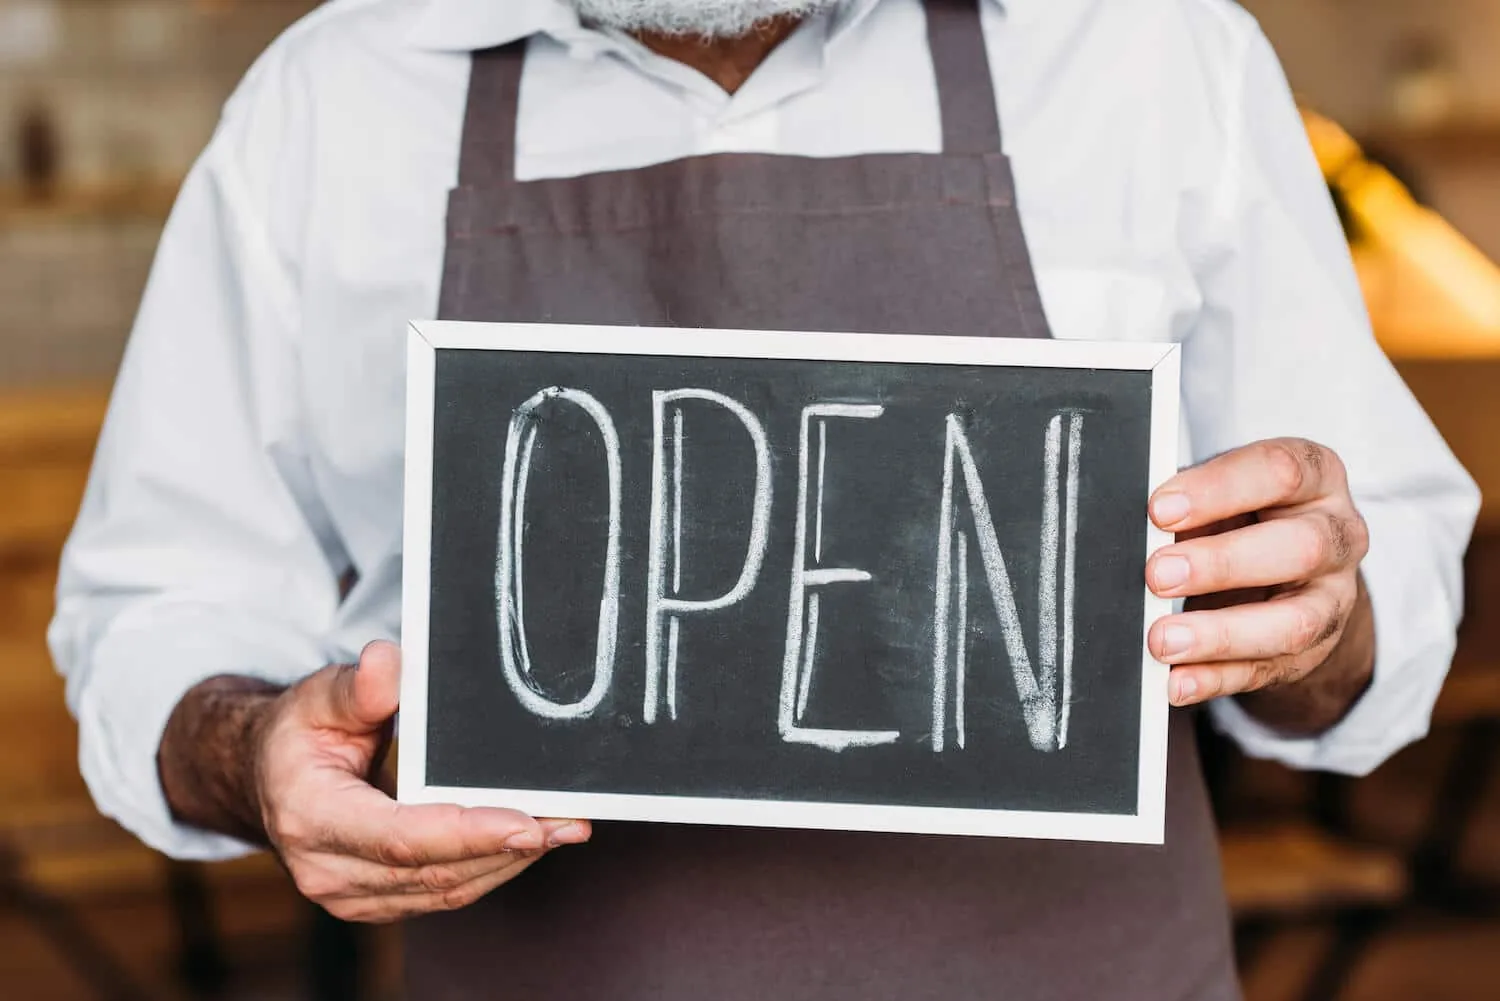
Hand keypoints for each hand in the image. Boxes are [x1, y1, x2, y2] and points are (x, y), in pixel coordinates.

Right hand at [248, 641, 590, 921]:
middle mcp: (326, 870)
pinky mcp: (376, 900)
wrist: (269, 776)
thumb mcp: (318, 696)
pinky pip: (442, 892)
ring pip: (445, 889)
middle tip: (568, 822)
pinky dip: (489, 868)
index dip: (468, 832)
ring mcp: (350, 894)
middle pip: (434, 870)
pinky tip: (527, 843)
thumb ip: (357, 686)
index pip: (400, 836)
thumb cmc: (300, 733)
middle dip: (508, 847)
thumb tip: (387, 663)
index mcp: (310, 816)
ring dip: (509, 862)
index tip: (526, 822)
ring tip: (563, 830)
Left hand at [1143, 439, 1372, 718]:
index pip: (1280, 472)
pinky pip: (1268, 671)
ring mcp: (1334, 599)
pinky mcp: (1314, 651)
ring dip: (1221, 634)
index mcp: (1316, 477)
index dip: (1218, 489)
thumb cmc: (1245, 514)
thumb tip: (1133, 530)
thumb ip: (1187, 505)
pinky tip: (1176, 680)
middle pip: (1298, 548)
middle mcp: (1337, 535)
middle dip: (1221, 564)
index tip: (1159, 509)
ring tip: (1163, 640)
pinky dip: (1216, 678)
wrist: (1294, 567)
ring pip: (1293, 623)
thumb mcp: (1223, 493)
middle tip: (1158, 575)